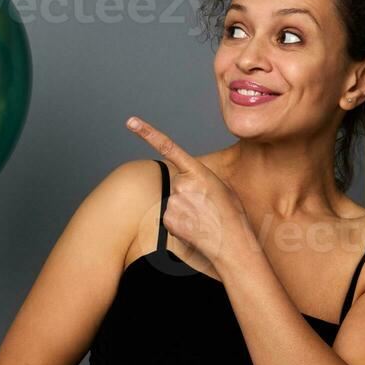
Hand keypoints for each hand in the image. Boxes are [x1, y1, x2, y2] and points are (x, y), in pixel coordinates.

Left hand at [125, 115, 247, 267]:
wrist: (233, 243)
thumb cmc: (231, 214)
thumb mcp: (220, 187)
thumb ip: (199, 178)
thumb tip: (183, 182)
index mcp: (198, 171)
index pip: (168, 147)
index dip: (147, 132)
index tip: (130, 121)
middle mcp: (182, 184)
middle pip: (176, 182)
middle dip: (187, 192)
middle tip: (205, 206)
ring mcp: (173, 202)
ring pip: (173, 201)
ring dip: (184, 208)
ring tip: (203, 218)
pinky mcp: (168, 220)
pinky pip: (169, 217)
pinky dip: (180, 222)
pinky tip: (195, 227)